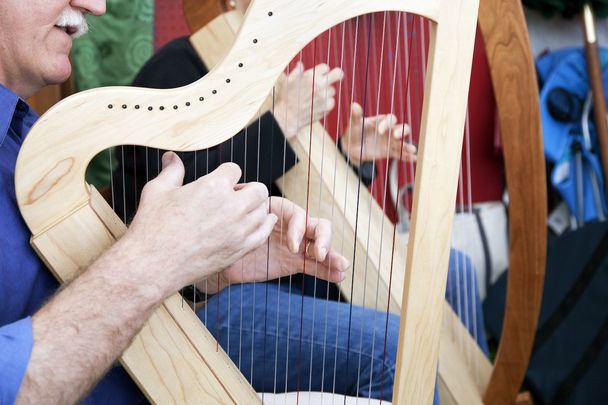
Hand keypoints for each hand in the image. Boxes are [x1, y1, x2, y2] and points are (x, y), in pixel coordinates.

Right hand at [124, 152, 277, 294]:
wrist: (152, 265)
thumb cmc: (152, 227)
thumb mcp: (158, 190)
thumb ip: (172, 171)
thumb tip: (172, 156)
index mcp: (213, 186)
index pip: (234, 169)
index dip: (226, 173)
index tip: (221, 180)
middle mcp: (231, 207)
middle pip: (258, 189)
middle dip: (247, 189)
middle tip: (234, 195)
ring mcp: (238, 230)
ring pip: (264, 211)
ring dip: (255, 207)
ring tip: (242, 210)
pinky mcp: (240, 250)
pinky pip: (263, 234)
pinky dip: (263, 226)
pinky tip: (257, 223)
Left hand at [200, 196, 348, 292]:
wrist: (220, 261)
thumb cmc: (225, 236)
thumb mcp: (233, 223)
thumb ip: (243, 213)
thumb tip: (241, 192)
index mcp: (277, 210)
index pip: (297, 213)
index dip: (299, 228)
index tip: (292, 246)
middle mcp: (290, 226)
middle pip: (316, 226)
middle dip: (322, 239)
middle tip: (320, 255)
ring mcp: (294, 245)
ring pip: (320, 247)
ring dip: (332, 255)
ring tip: (342, 266)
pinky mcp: (294, 263)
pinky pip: (314, 266)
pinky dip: (327, 271)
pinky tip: (338, 276)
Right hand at [274, 62, 343, 138]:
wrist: (288, 117)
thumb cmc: (286, 98)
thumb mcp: (288, 81)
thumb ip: (297, 71)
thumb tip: (300, 65)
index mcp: (310, 76)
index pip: (326, 67)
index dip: (322, 71)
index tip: (320, 75)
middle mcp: (319, 85)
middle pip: (338, 74)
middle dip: (337, 74)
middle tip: (336, 76)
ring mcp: (325, 96)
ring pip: (332, 90)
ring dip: (326, 92)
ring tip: (315, 97)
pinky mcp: (328, 107)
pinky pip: (331, 101)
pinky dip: (326, 102)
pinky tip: (316, 105)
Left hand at [340, 102, 416, 165]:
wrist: (351, 148)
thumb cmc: (354, 132)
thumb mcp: (354, 125)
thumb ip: (355, 116)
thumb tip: (354, 105)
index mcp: (381, 121)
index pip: (389, 120)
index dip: (386, 124)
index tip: (379, 131)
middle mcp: (388, 130)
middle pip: (401, 128)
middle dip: (401, 131)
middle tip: (396, 136)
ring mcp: (390, 142)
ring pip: (402, 142)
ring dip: (407, 145)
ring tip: (413, 150)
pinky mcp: (389, 152)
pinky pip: (399, 154)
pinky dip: (407, 156)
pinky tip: (414, 159)